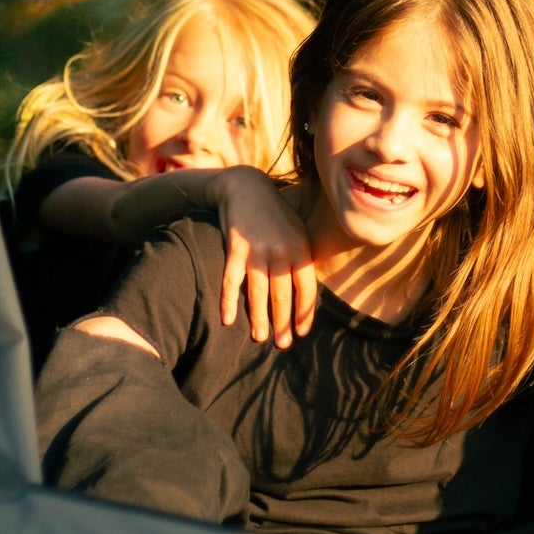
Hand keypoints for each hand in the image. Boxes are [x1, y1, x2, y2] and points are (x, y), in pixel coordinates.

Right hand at [213, 168, 315, 346]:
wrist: (247, 188)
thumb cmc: (276, 216)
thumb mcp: (298, 233)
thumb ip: (302, 261)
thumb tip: (306, 297)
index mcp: (301, 250)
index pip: (306, 290)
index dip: (304, 313)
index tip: (301, 332)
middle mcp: (281, 252)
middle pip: (283, 296)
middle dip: (282, 323)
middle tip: (281, 344)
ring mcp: (257, 251)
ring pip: (259, 293)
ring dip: (258, 318)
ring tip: (259, 338)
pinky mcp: (234, 249)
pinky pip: (231, 280)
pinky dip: (228, 301)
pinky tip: (227, 320)